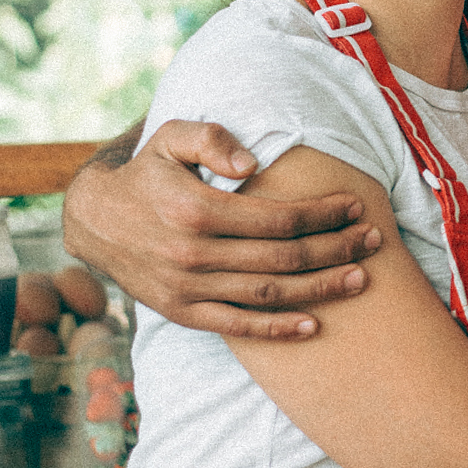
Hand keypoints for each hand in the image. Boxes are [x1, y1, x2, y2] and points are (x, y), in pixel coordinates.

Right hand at [62, 120, 382, 338]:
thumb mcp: (171, 137)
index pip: (277, 218)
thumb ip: (211, 138)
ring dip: (320, 288)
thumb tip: (252, 161)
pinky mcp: (182, 313)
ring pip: (268, 295)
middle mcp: (192, 255)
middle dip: (336, 249)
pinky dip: (277, 330)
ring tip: (361, 279)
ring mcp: (187, 289)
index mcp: (195, 210)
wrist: (94, 220)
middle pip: (283, 257)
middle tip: (374, 241)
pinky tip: (315, 325)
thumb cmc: (148, 172)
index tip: (355, 206)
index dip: (322, 214)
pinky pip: (237, 327)